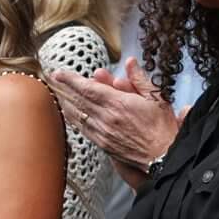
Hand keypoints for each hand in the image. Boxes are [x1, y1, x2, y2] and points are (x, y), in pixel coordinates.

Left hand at [51, 57, 179, 178]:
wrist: (164, 155)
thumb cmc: (162, 127)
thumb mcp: (156, 97)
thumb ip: (139, 79)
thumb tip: (130, 63)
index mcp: (119, 103)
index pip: (88, 88)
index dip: (71, 80)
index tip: (59, 73)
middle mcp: (107, 118)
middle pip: (78, 100)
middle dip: (64, 88)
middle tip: (54, 80)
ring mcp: (102, 132)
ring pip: (77, 115)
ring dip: (65, 102)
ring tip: (58, 93)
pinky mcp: (102, 144)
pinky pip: (82, 128)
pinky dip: (73, 118)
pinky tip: (69, 113)